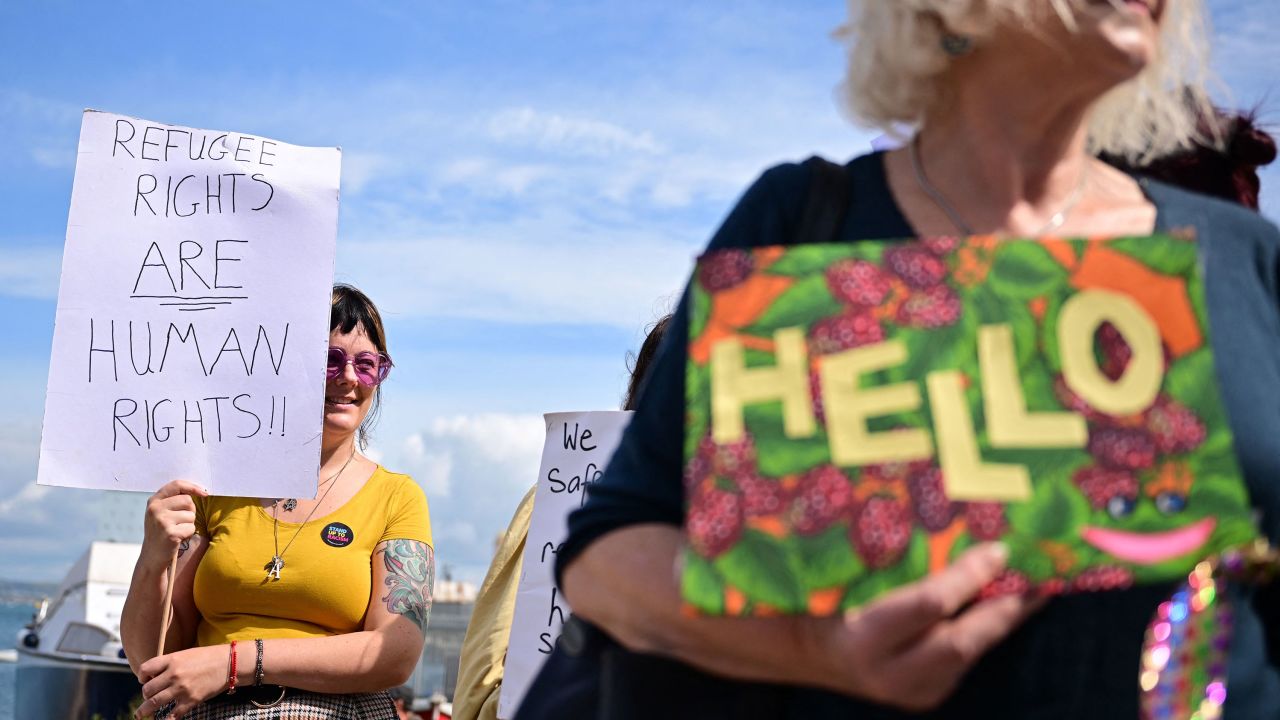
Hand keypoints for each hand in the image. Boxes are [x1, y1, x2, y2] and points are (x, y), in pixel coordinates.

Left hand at [135, 644, 230, 718]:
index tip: (145, 680)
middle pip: (147, 689)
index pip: (145, 669)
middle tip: (149, 697)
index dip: (142, 677)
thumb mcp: (186, 654)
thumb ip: (170, 664)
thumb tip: (155, 676)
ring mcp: (182, 688)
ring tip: (140, 715)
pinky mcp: (191, 700)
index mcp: (172, 660)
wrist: (229, 663)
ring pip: (154, 703)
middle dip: (145, 695)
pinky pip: (172, 715)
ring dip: (144, 710)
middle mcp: (174, 674)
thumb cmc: (208, 657)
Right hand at [141, 480, 206, 568]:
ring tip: (177, 530)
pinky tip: (177, 538)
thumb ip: (174, 499)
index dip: (193, 487)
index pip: (176, 485)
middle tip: (180, 522)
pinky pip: (191, 528)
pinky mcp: (170, 533)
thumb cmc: (161, 532)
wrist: (152, 556)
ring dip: (189, 524)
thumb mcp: (161, 512)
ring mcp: (161, 521)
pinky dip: (188, 533)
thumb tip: (201, 490)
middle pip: (187, 500)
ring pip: (191, 515)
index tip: (204, 493)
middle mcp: (155, 509)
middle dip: (190, 511)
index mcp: (154, 501)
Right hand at [825, 543, 1043, 709]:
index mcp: (862, 636)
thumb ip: (890, 561)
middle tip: (1039, 578)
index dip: (967, 577)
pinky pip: (966, 660)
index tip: (997, 549)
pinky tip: (1006, 607)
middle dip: (1004, 608)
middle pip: (962, 641)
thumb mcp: (851, 579)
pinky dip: (986, 631)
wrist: (816, 652)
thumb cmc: (830, 601)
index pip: (929, 605)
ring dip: (1003, 620)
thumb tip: (955, 530)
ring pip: (971, 654)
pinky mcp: (928, 695)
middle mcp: (888, 671)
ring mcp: (911, 690)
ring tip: (1035, 588)